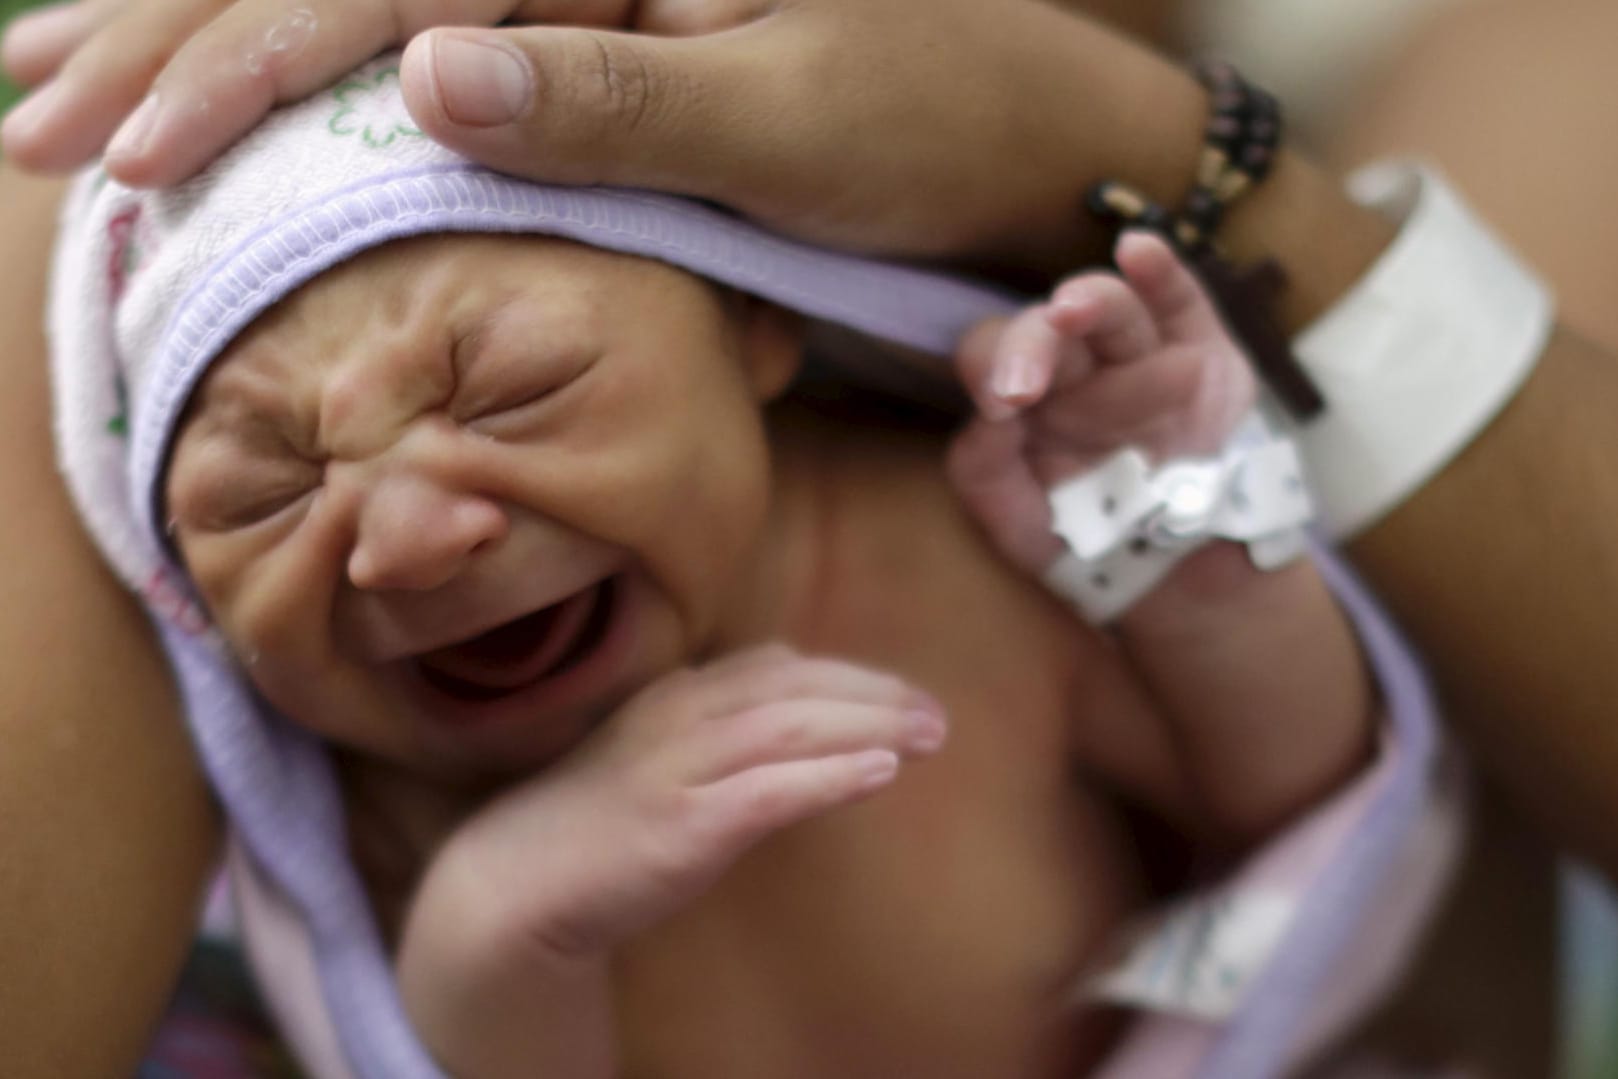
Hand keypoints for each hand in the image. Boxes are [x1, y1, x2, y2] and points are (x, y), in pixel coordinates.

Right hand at [0, 0, 1190, 265]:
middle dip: (174, 32)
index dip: (234, 56)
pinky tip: (236, 73)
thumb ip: (610, 97)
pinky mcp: (597, 12)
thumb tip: (419, 76)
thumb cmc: (932, 128)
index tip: (119, 142)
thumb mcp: (786, 126)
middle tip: (23, 114)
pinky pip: (425, 19)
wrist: (1027, 130)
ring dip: (206, 32)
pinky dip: (316, 59)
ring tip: (64, 80)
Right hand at [403, 644, 945, 964]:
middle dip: (876, 695)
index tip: (902, 693)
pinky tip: (879, 774)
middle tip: (938, 717)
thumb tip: (798, 724)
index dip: (848, 675)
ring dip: (870, 726)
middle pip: (797, 688)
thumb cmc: (596, 824)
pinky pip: (771, 790)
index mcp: (675, 695)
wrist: (517, 884)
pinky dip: (831, 776)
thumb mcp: (658, 757)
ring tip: (928, 737)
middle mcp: (679, 716)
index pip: (777, 667)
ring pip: (791, 726)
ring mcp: (677, 767)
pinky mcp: (682, 825)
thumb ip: (719, 733)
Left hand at [946, 231, 1256, 575]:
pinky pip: (1179, 299)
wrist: (1175, 564)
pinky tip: (1139, 252)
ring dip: (1092, 305)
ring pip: (1112, 310)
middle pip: (1048, 326)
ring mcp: (1139, 350)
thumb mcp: (1020, 524)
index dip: (992, 367)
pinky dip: (1161, 272)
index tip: (1001, 404)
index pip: (992, 354)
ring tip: (1073, 312)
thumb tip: (985, 416)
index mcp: (1025, 392)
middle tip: (1025, 384)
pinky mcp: (1201, 347)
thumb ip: (984, 473)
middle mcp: (1077, 362)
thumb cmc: (1084, 535)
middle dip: (1034, 345)